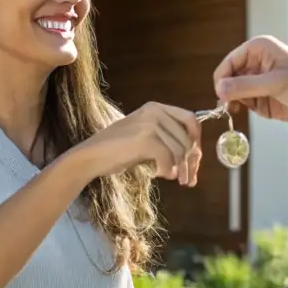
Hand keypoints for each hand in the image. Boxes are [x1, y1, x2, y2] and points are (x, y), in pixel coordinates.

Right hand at [70, 103, 201, 185]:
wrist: (91, 156)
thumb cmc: (118, 151)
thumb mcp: (146, 139)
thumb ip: (169, 143)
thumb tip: (195, 161)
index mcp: (157, 108)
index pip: (190, 120)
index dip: (196, 142)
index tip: (195, 161)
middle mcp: (155, 111)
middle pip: (187, 137)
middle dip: (192, 161)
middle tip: (189, 179)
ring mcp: (150, 123)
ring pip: (180, 150)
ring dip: (181, 169)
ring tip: (176, 179)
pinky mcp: (145, 139)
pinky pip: (168, 158)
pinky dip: (168, 170)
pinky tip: (161, 175)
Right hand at [213, 35, 287, 129]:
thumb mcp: (277, 83)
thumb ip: (247, 86)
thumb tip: (219, 89)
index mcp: (259, 49)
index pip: (229, 62)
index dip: (222, 79)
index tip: (222, 96)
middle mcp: (255, 63)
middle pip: (228, 77)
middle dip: (226, 91)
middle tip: (228, 107)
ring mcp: (258, 82)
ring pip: (233, 91)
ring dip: (233, 101)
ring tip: (237, 110)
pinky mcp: (261, 98)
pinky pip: (243, 102)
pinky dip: (242, 108)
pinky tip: (246, 112)